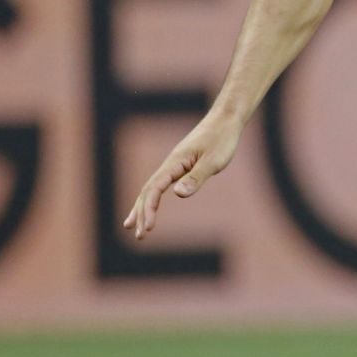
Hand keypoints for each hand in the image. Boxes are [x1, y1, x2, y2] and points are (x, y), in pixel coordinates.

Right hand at [125, 116, 241, 240]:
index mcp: (174, 163)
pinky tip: (152, 207)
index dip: (149, 209)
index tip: (148, 228)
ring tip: (131, 226)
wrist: (225, 120)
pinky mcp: (181, 166)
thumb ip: (196, 177)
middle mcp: (170, 164)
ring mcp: (174, 165)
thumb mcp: (213, 161)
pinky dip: (153, 197)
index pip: (154, 189)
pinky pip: (161, 184)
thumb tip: (177, 194)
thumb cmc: (222, 139)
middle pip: (148, 191)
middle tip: (138, 236)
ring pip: (151, 188)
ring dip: (142, 207)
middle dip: (141, 213)